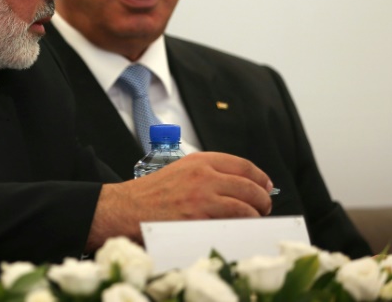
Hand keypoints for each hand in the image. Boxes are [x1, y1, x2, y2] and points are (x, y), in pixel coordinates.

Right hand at [86, 152, 272, 250]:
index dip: (259, 177)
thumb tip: (237, 185)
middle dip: (262, 199)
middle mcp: (204, 175)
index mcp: (199, 161)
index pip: (243, 165)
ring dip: (255, 216)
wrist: (126, 208)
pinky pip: (232, 223)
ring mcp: (203, 197)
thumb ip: (206, 174)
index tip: (265, 185)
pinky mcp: (199, 218)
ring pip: (246, 206)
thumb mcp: (180, 171)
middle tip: (263, 207)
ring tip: (254, 220)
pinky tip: (240, 230)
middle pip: (249, 186)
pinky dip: (241, 228)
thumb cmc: (150, 193)